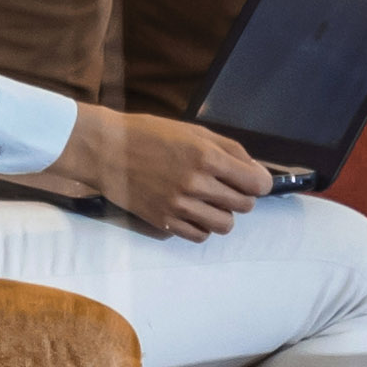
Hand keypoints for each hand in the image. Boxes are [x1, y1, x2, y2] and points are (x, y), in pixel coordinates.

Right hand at [48, 104, 271, 240]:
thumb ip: (229, 150)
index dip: (260, 182)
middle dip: (241, 195)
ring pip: (224, 225)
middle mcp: (196, 184)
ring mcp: (179, 206)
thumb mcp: (194, 131)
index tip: (253, 180)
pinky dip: (202, 226)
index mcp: (206, 157)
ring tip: (209, 200)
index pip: (256, 183)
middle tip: (226, 186)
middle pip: (244, 205)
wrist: (106, 150)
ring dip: (223, 213)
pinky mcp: (164, 221)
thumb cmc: (150, 134)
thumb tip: (256, 171)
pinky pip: (199, 236)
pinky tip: (193, 211)